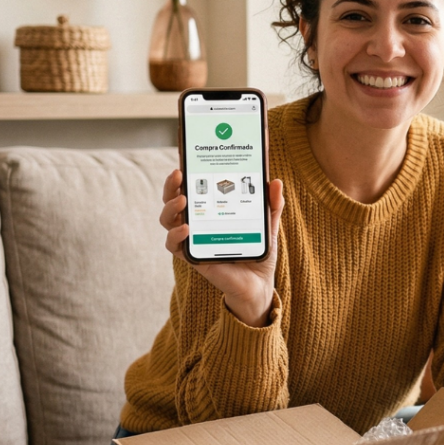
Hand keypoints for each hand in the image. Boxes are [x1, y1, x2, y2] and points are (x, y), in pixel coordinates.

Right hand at [160, 169, 285, 326]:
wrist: (259, 284)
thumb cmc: (258, 252)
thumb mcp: (267, 225)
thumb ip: (272, 205)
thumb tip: (276, 182)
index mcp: (210, 212)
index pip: (191, 189)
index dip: (183, 176)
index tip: (184, 160)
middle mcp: (197, 224)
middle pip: (173, 201)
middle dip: (171, 186)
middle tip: (178, 174)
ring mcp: (192, 240)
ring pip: (168, 220)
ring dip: (170, 207)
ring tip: (183, 199)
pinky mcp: (193, 258)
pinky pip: (174, 246)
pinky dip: (176, 235)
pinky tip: (186, 228)